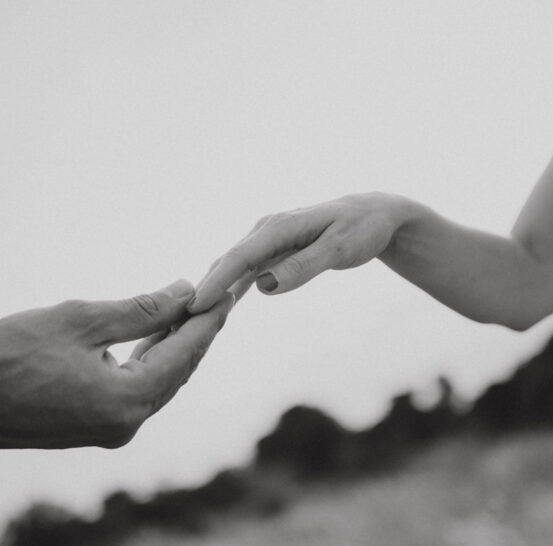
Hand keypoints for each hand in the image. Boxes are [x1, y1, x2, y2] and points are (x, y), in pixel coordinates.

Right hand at [0, 280, 233, 448]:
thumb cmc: (10, 353)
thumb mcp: (81, 321)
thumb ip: (140, 309)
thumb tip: (184, 293)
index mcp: (127, 401)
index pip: (184, 354)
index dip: (208, 320)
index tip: (228, 291)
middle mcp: (126, 424)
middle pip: (177, 372)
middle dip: (197, 334)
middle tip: (217, 297)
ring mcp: (109, 432)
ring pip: (158, 384)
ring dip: (174, 349)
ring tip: (192, 312)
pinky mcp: (91, 430)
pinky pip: (135, 394)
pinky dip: (148, 365)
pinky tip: (155, 340)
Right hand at [188, 192, 414, 312]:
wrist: (374, 215)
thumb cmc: (361, 230)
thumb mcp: (340, 249)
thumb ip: (304, 266)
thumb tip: (266, 286)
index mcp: (279, 227)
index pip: (239, 258)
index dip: (215, 283)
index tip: (194, 308)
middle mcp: (265, 230)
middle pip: (226, 263)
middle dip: (201, 291)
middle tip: (178, 323)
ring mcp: (266, 240)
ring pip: (230, 268)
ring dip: (209, 292)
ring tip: (186, 321)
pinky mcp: (270, 251)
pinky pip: (243, 272)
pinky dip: (226, 289)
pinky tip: (212, 310)